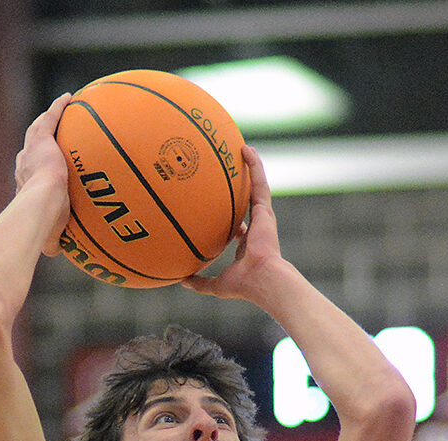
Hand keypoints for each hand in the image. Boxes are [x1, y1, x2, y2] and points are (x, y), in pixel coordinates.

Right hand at [15, 93, 74, 257]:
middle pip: (30, 147)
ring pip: (39, 129)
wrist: (41, 206)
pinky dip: (59, 107)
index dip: (33, 167)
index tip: (40, 166)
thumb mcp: (49, 236)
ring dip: (48, 119)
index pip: (28, 172)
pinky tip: (71, 98)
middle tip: (47, 135)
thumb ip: (52, 241)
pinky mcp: (42, 139)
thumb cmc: (43, 226)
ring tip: (60, 109)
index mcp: (25, 184)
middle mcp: (24, 163)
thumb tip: (54, 253)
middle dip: (37, 140)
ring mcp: (32, 150)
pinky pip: (52, 117)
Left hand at [181, 145, 284, 300]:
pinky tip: (245, 149)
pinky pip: (259, 182)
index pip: (240, 226)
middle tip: (230, 172)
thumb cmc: (244, 285)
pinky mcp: (266, 210)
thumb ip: (200, 283)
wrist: (262, 280)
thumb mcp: (216, 285)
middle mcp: (257, 227)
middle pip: (247, 201)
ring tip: (240, 148)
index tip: (220, 208)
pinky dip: (254, 165)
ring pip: (255, 186)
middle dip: (241, 187)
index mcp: (248, 243)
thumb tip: (181, 281)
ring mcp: (263, 217)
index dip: (232, 218)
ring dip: (250, 167)